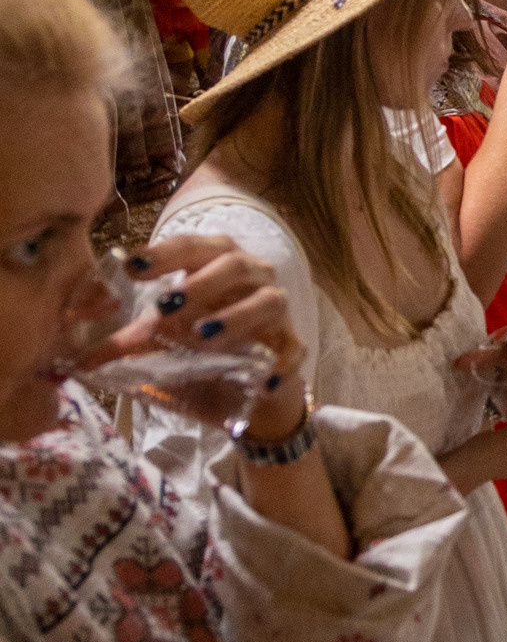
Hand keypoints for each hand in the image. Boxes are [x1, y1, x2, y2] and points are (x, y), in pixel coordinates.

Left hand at [112, 237, 309, 446]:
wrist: (249, 395)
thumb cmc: (203, 354)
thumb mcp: (162, 347)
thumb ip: (127, 345)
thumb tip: (79, 360)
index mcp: (214, 266)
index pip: (192, 246)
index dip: (164, 253)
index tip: (132, 267)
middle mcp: (251, 279)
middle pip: (234, 263)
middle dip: (200, 282)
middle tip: (166, 306)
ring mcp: (277, 312)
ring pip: (268, 300)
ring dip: (236, 316)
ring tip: (203, 336)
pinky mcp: (293, 347)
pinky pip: (292, 349)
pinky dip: (279, 362)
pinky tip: (262, 379)